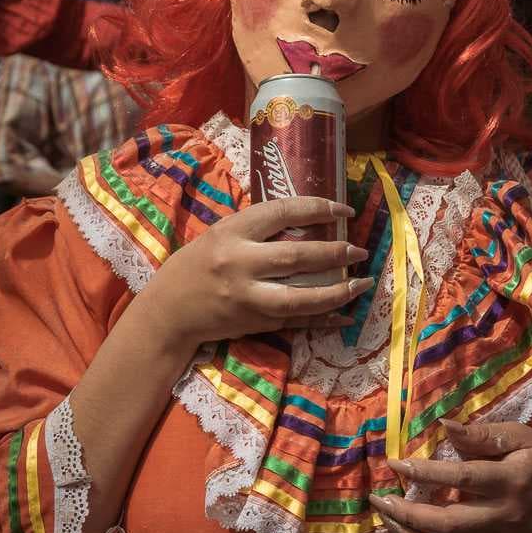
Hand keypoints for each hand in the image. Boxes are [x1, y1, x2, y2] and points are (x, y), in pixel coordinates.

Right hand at [145, 196, 372, 346]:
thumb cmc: (197, 265)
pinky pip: (297, 322)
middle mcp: (240, 264)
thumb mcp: (221, 234)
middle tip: (359, 250)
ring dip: (338, 291)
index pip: (283, 212)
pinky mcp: (255, 323)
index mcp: (232, 232)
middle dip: (336, 253)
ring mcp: (248, 298)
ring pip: (301, 297)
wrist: (169, 311)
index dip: (319, 209)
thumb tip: (308, 219)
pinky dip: (324, 320)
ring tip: (362, 283)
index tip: (345, 211)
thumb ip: (258, 228)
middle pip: (297, 256)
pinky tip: (346, 316)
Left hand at [368, 420, 531, 532]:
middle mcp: (505, 517)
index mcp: (511, 481)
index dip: (424, 471)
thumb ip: (482, 435)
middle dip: (407, 514)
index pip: (460, 478)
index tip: (395, 464)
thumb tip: (443, 426)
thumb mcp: (521, 438)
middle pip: (448, 523)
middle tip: (380, 501)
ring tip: (390, 523)